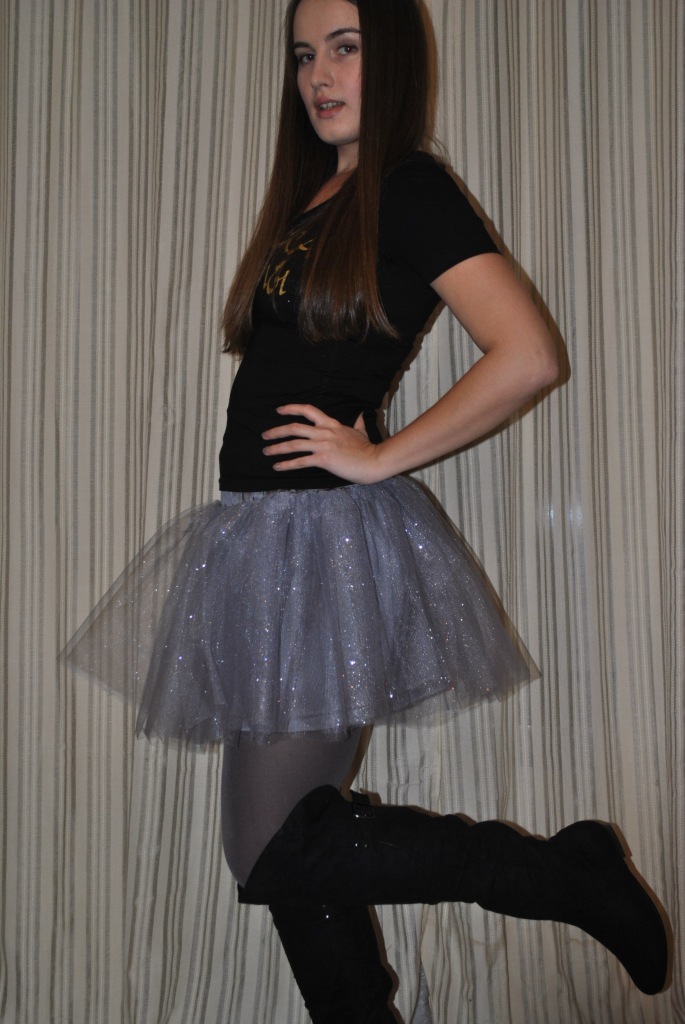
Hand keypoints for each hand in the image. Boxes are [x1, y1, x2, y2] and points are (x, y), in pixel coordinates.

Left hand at [262, 404, 385, 483]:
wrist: (373, 461)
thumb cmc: (367, 448)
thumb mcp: (361, 431)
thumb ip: (358, 423)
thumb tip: (361, 415)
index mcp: (331, 424)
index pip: (308, 410)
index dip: (291, 408)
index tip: (279, 410)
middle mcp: (324, 432)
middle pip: (294, 428)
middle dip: (276, 431)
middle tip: (264, 436)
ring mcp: (323, 445)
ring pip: (294, 444)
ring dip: (277, 448)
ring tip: (266, 452)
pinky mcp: (323, 459)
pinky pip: (300, 461)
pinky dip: (286, 464)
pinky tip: (277, 467)